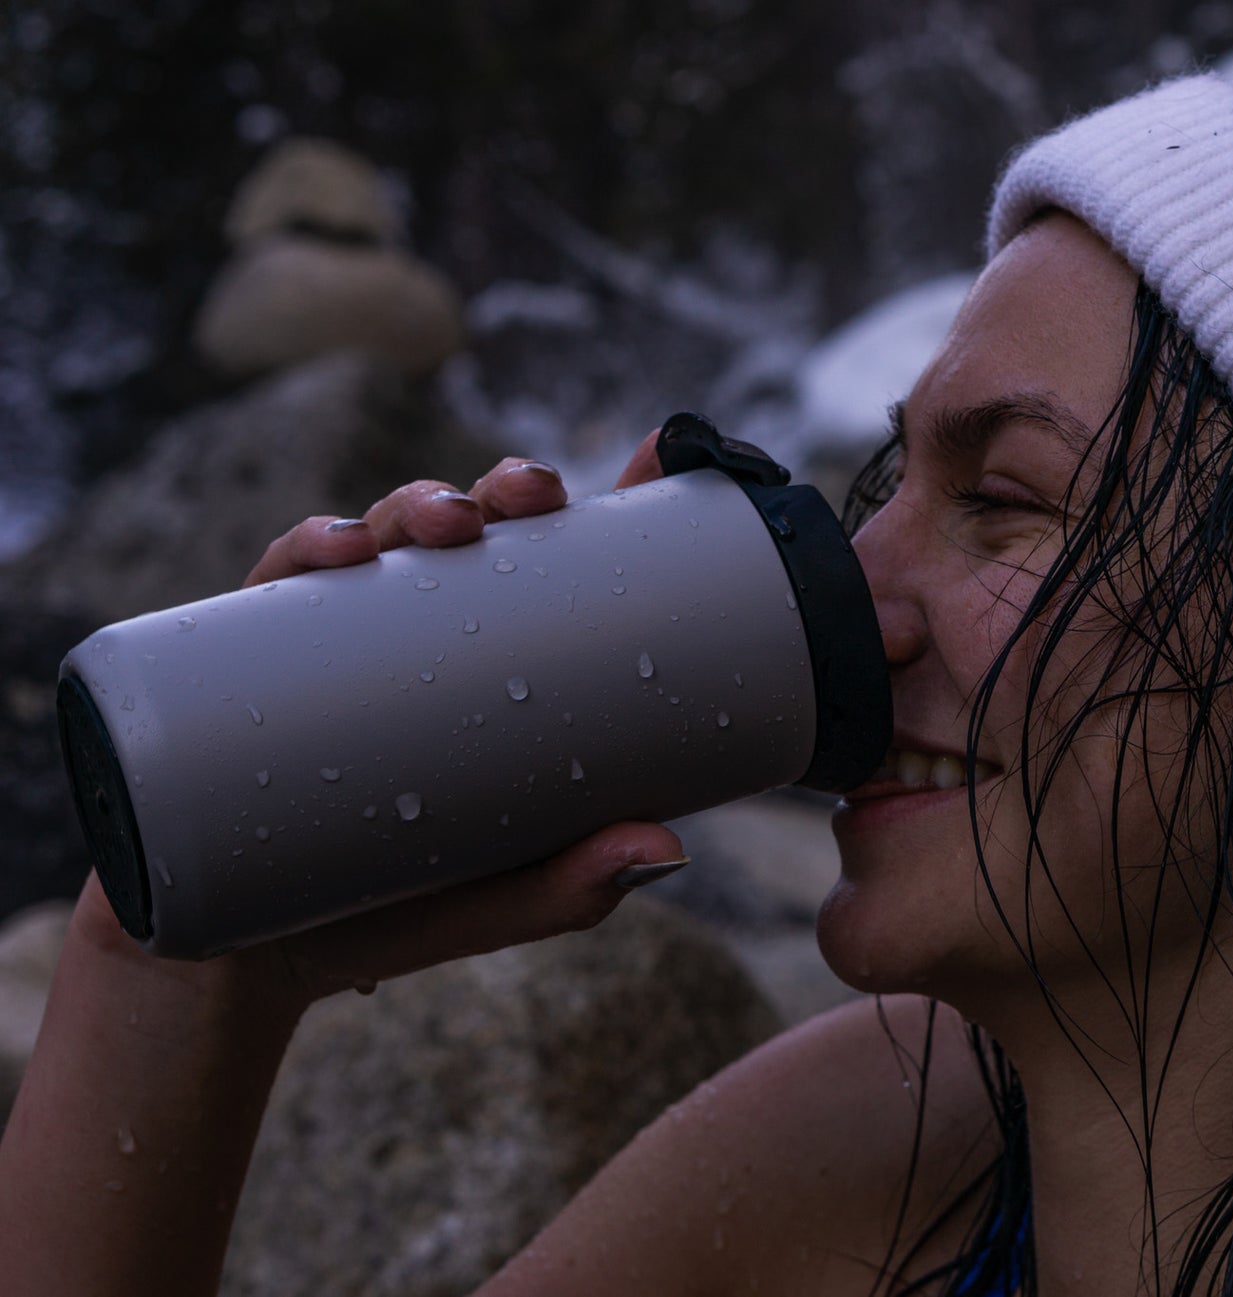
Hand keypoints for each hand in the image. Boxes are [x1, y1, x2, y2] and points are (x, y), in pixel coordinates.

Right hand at [163, 435, 686, 1004]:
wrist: (240, 970)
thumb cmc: (389, 915)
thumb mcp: (497, 901)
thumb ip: (574, 886)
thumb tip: (667, 848)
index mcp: (492, 668)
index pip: (554, 566)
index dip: (603, 503)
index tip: (657, 456)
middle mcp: (418, 638)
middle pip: (473, 533)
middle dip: (506, 491)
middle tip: (536, 496)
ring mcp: (337, 644)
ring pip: (381, 539)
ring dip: (416, 504)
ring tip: (448, 523)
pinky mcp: (251, 665)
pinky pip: (275, 587)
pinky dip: (304, 551)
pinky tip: (334, 554)